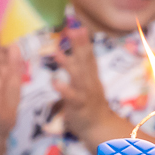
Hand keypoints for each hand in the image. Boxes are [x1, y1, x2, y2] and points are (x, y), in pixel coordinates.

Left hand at [52, 24, 124, 143]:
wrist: (100, 128)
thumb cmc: (90, 106)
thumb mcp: (87, 84)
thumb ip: (80, 69)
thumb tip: (70, 53)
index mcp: (91, 76)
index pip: (89, 56)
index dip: (84, 41)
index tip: (79, 26)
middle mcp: (90, 82)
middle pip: (86, 61)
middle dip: (80, 45)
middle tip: (74, 29)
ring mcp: (86, 93)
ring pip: (79, 77)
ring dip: (68, 64)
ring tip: (57, 53)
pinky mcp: (80, 106)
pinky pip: (72, 97)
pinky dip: (63, 89)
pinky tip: (54, 82)